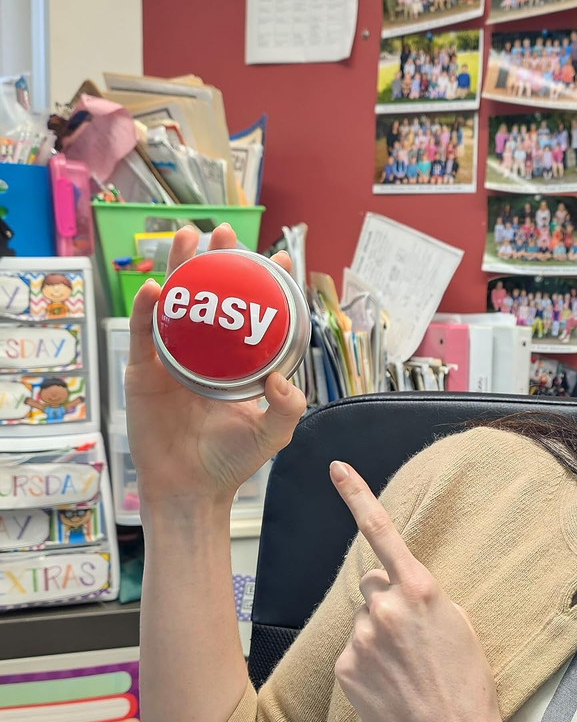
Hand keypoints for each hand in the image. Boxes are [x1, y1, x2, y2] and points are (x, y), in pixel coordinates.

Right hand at [125, 224, 306, 510]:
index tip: (277, 258)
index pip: (251, 315)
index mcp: (236, 362)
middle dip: (216, 260)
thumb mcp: (272, 432)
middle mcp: (205, 354)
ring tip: (187, 237)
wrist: (191, 489)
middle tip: (224, 232)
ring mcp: (172, 359)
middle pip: (209, 297)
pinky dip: (147, 308)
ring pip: (174, 303)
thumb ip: (288, 405)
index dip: (262, 285)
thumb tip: (281, 375)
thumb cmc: (231, 462)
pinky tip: (156, 286)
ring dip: (179, 268)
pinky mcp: (142, 371)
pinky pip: (143, 334)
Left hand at [330, 460, 506, 721]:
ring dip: (378, 636)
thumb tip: (389, 587)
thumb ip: (421, 596)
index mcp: (420, 590)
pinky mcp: (344, 667)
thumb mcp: (458, 624)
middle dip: (388, 602)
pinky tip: (389, 685)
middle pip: (374, 586)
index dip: (357, 496)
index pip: (383, 532)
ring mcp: (361, 639)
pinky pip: (352, 651)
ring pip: (364, 621)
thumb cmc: (467, 684)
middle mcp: (385, 607)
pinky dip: (366, 664)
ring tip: (405, 670)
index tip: (335, 468)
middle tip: (414, 640)